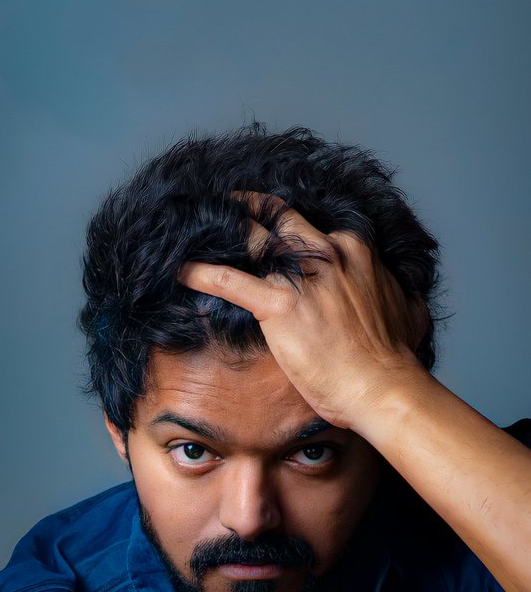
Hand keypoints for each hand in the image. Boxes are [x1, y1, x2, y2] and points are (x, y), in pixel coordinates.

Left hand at [178, 193, 428, 430]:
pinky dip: (201, 272)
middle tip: (225, 205)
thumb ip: (403, 294)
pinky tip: (180, 269)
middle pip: (278, 215)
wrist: (384, 386)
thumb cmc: (396, 356)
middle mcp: (327, 252)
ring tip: (197, 225)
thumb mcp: (409, 310)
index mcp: (354, 248)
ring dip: (221, 230)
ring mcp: (301, 276)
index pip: (311, 220)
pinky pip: (228, 279)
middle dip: (249, 206)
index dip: (285, 218)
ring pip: (251, 237)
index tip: (269, 217)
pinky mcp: (278, 304)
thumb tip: (410, 297)